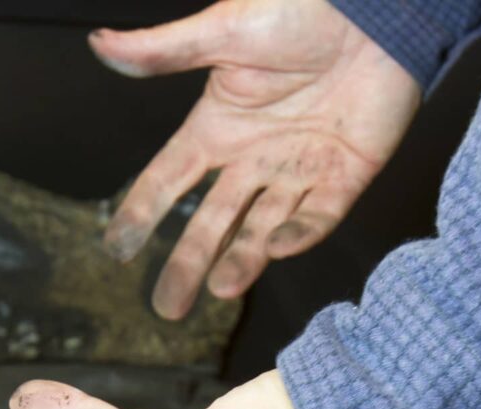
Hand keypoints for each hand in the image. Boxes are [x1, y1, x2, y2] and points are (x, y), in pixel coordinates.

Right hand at [94, 0, 420, 317]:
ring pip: (261, 228)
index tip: (118, 250)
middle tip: (169, 306)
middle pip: (212, 221)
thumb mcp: (225, 30)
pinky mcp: (345, 175)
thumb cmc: (301, 8)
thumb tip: (101, 46)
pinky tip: (276, 248)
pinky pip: (318, 217)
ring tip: (220, 288)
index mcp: (218, 127)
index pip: (169, 179)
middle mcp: (253, 157)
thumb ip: (164, 49)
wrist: (379, 7)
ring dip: (241, 260)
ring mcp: (299, 170)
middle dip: (189, 263)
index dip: (142, 213)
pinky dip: (299, 235)